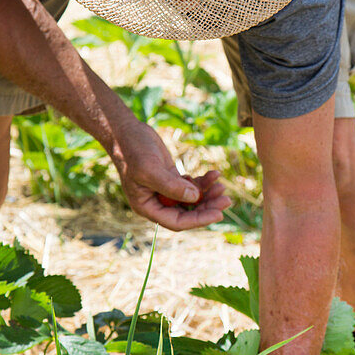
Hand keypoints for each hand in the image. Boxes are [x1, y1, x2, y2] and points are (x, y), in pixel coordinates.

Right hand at [113, 119, 230, 230]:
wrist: (127, 132)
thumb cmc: (133, 151)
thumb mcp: (151, 169)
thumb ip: (172, 186)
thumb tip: (194, 199)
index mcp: (148, 207)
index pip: (177, 221)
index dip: (199, 220)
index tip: (218, 214)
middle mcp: (157, 202)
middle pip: (188, 212)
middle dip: (207, 206)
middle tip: (226, 199)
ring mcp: (165, 190)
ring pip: (192, 199)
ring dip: (208, 193)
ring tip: (221, 184)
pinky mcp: (171, 178)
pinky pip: (191, 185)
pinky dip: (203, 181)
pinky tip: (214, 174)